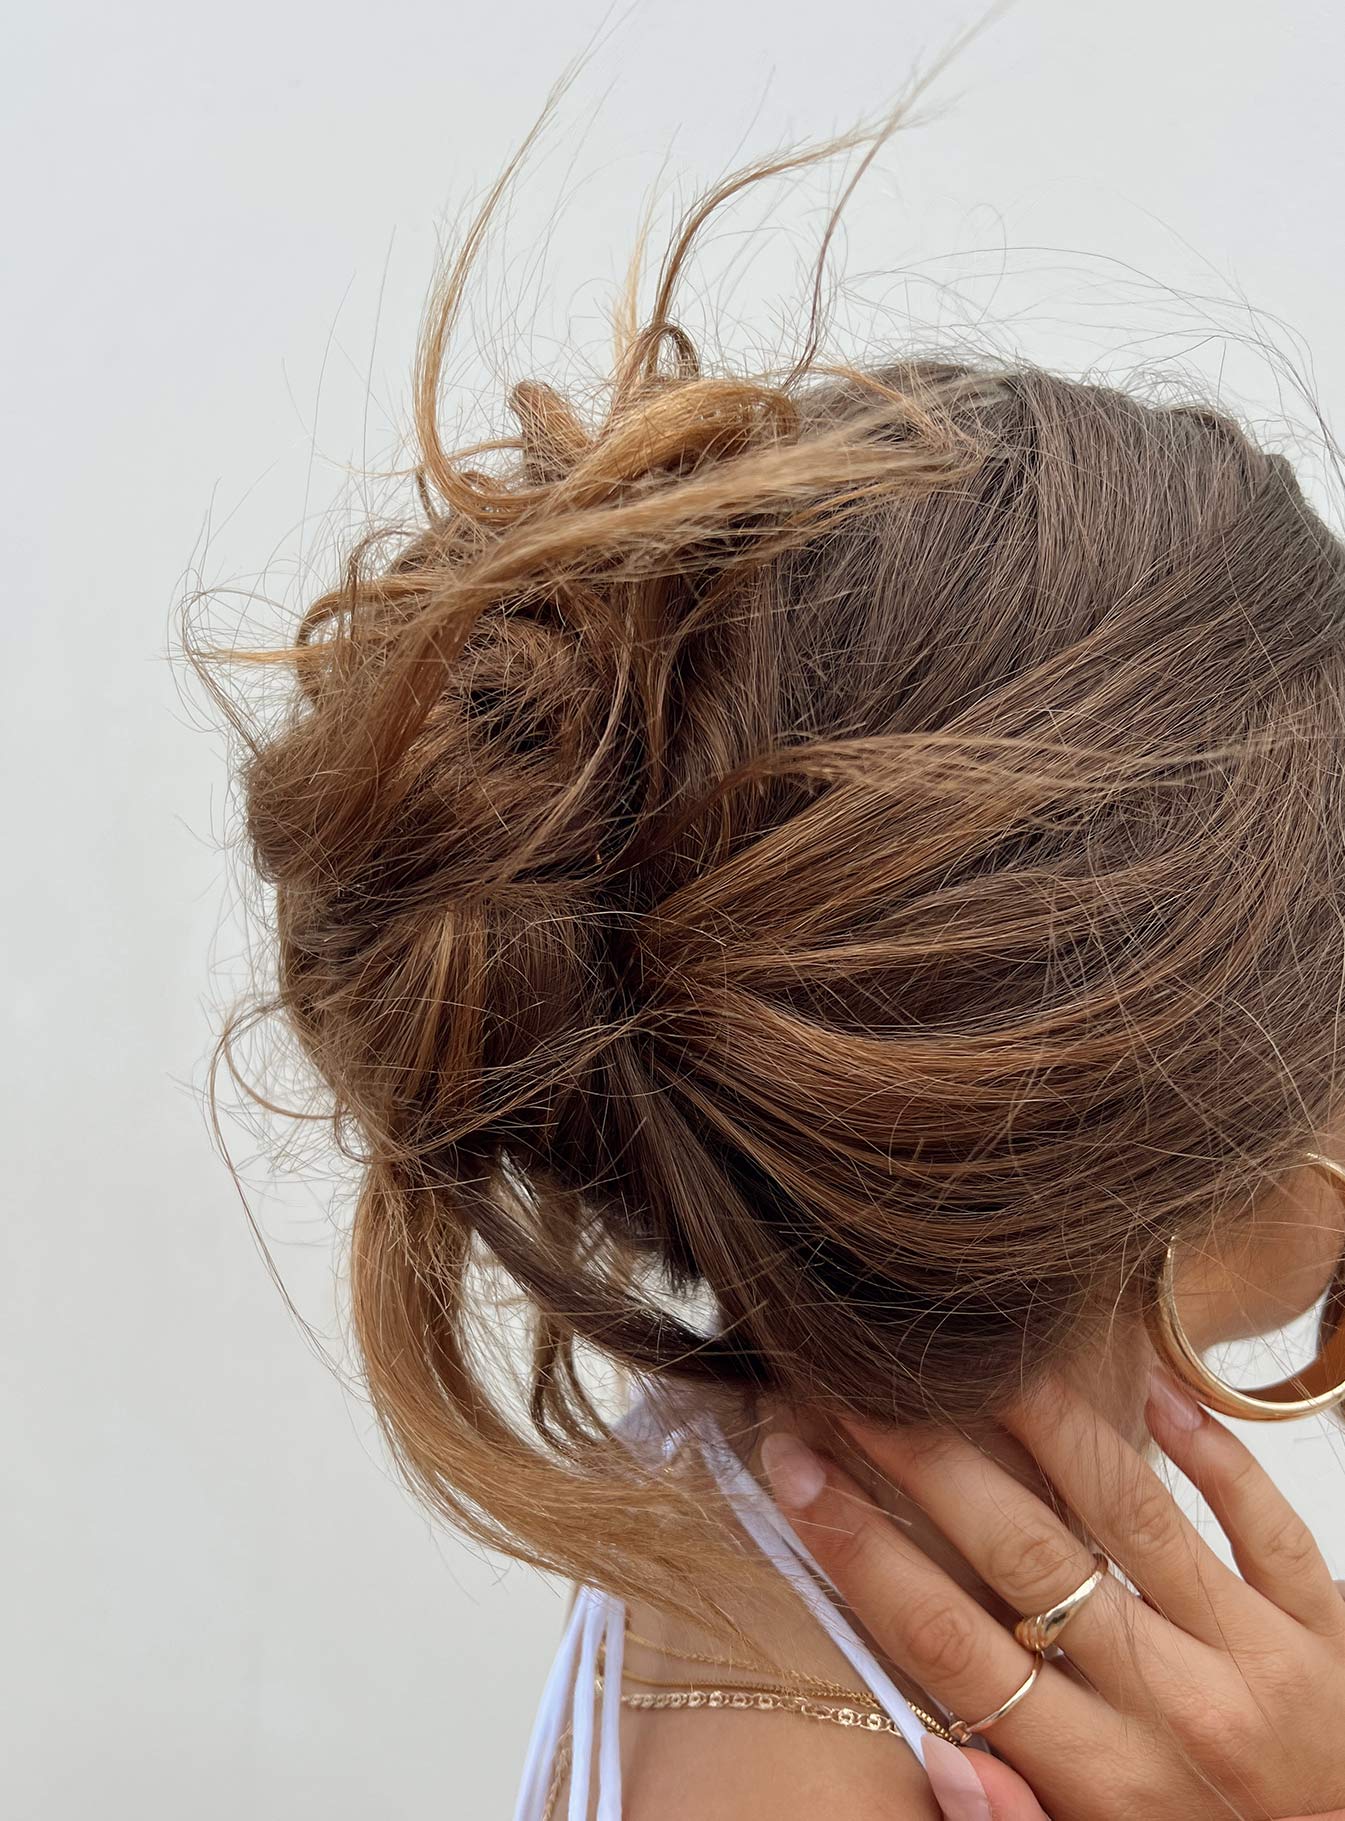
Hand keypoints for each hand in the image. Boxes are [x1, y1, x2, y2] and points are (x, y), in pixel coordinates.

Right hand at [760, 1371, 1344, 1819]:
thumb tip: (937, 1750)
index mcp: (1105, 1786)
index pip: (949, 1645)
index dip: (858, 1549)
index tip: (792, 1469)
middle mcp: (1178, 1712)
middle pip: (1023, 1557)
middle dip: (921, 1458)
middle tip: (849, 1382)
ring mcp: (1261, 1661)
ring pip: (1134, 1512)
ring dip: (1045, 1420)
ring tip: (972, 1348)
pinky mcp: (1332, 1629)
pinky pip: (1265, 1520)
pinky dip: (1211, 1446)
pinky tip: (1152, 1382)